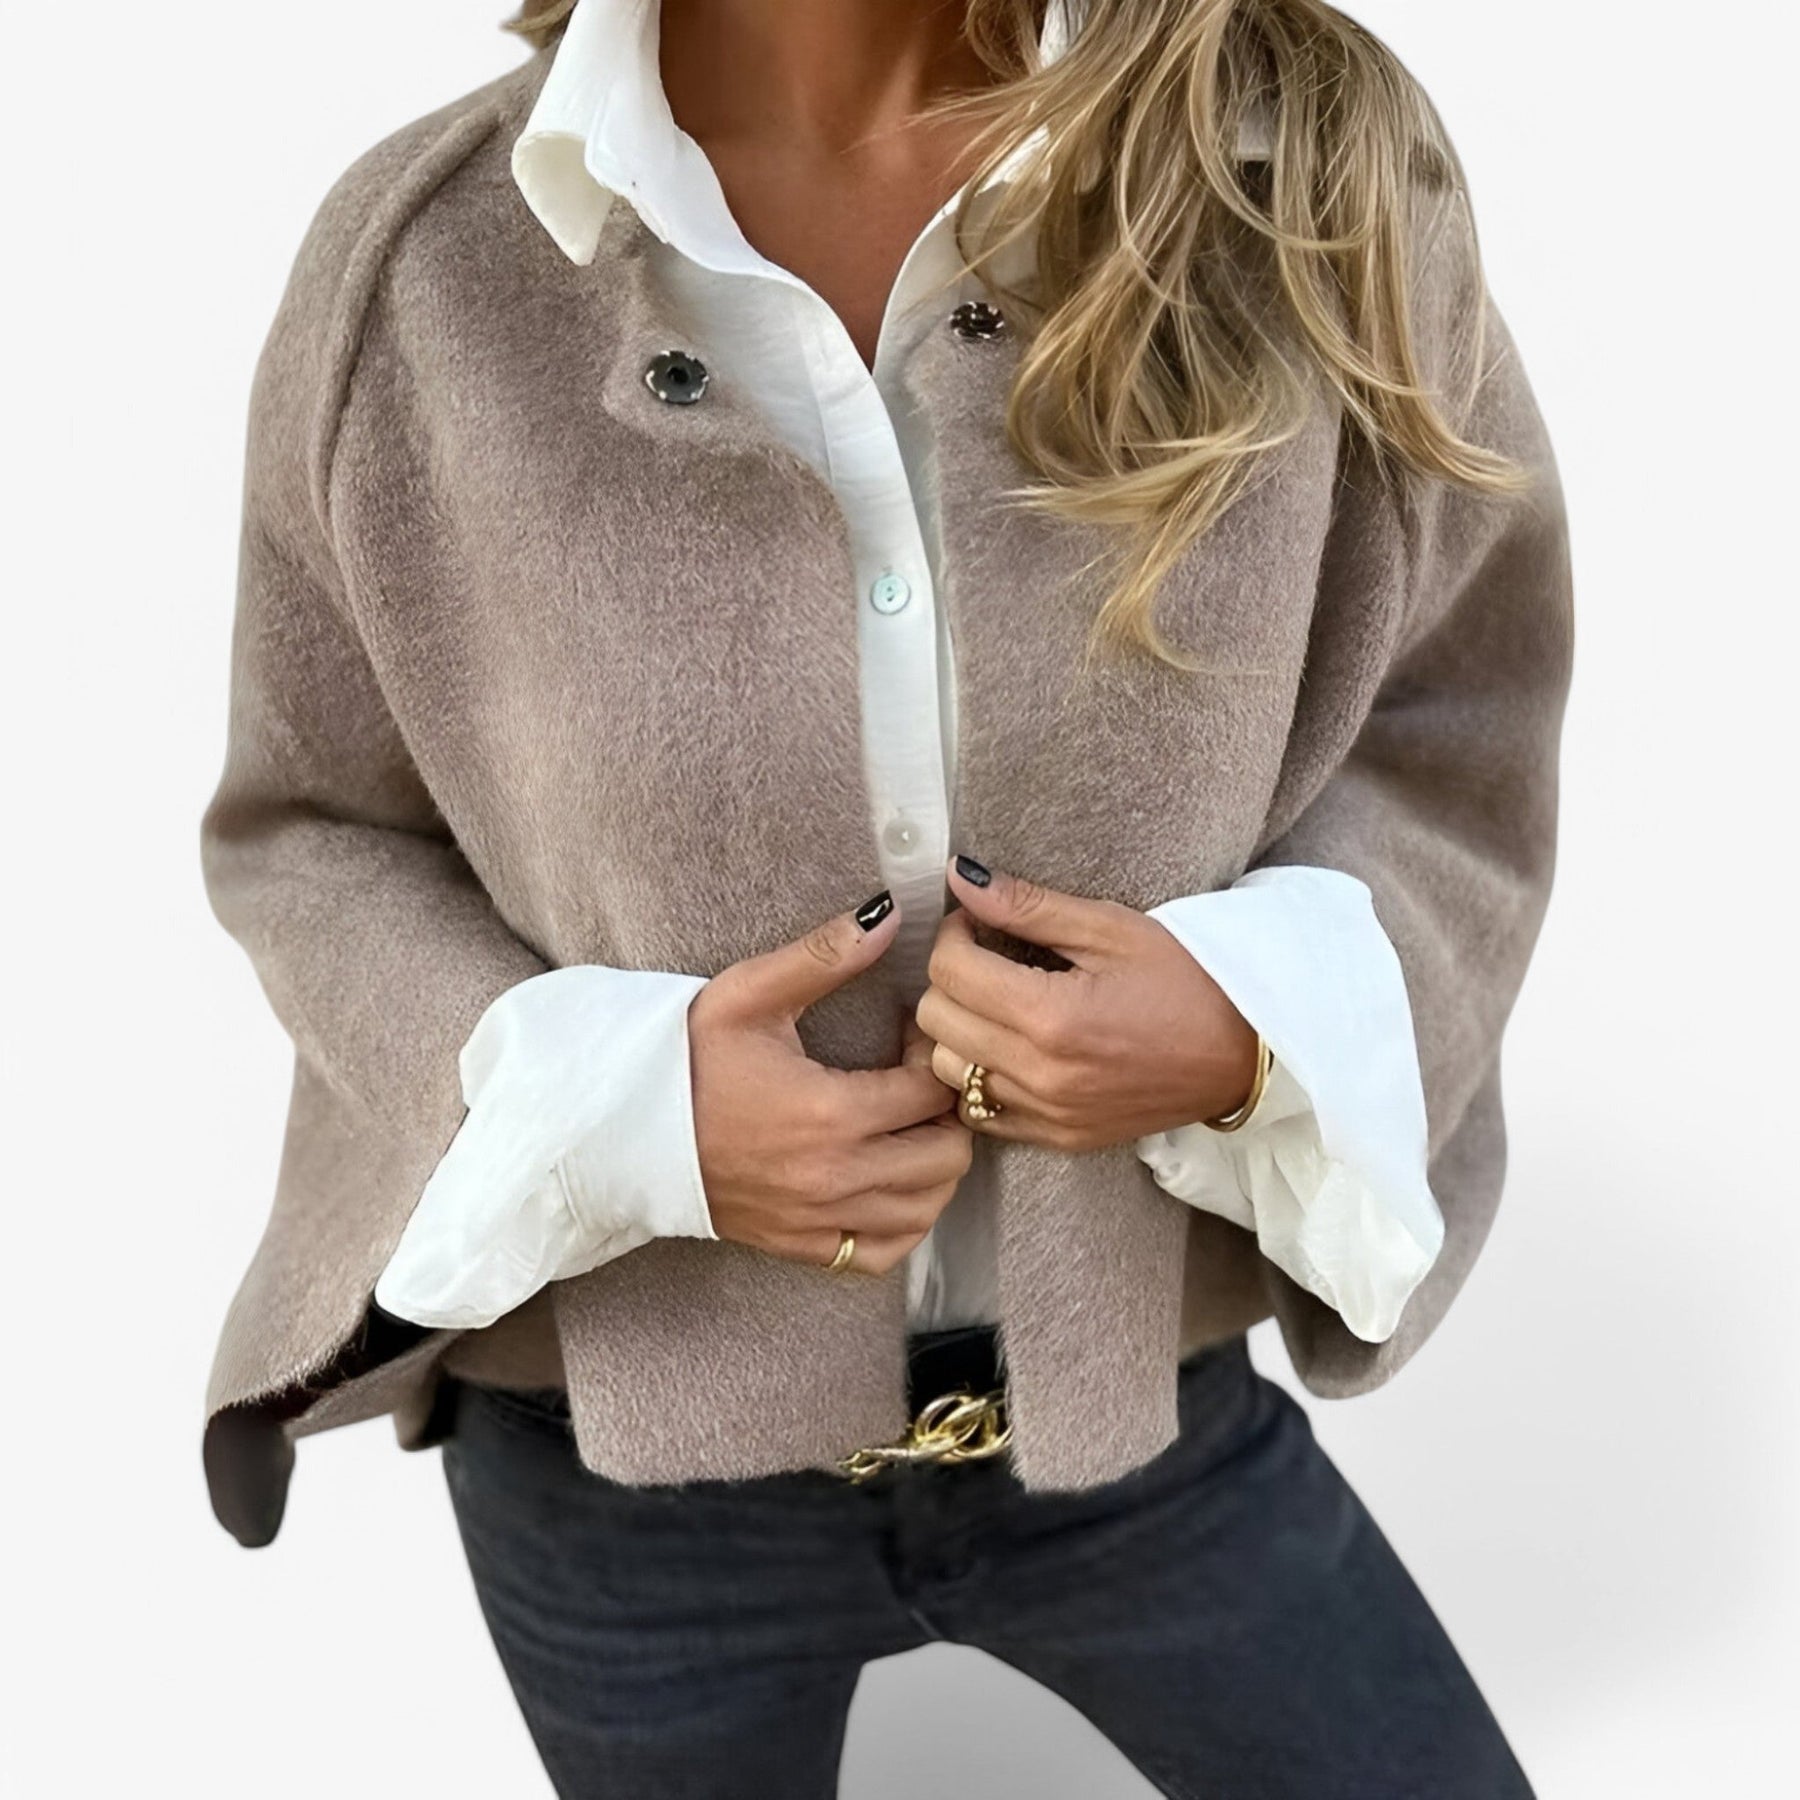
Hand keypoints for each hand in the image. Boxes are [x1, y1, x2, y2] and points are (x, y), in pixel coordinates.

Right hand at [688, 894, 974, 1273]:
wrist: (620, 1132)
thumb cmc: (684, 1060)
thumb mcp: (750, 995)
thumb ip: (825, 955)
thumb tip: (891, 914)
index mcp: (829, 1113)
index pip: (930, 1091)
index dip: (932, 1056)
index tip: (907, 1037)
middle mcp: (834, 1176)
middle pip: (946, 1155)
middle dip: (946, 1112)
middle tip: (916, 1082)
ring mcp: (819, 1220)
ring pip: (927, 1208)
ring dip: (934, 1165)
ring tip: (907, 1127)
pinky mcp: (802, 1247)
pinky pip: (886, 1253)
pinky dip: (905, 1221)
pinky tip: (890, 1182)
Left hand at [914, 857, 1259, 1150]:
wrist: (1244, 1053)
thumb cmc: (1187, 980)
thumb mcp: (1110, 928)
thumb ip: (1028, 906)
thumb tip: (960, 878)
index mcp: (1051, 1016)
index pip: (949, 970)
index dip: (953, 933)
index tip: (978, 922)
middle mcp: (1039, 1074)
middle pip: (935, 1020)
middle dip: (951, 978)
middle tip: (987, 957)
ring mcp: (1045, 1114)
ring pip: (946, 1070)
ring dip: (957, 1030)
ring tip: (996, 1003)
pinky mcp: (1056, 1137)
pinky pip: (978, 1111)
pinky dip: (978, 1077)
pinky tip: (1009, 1048)